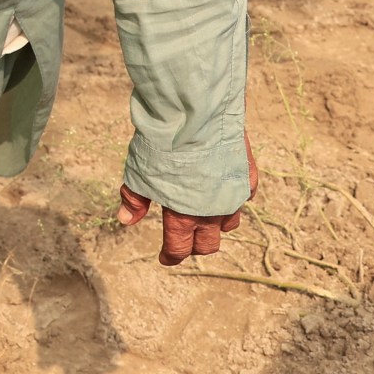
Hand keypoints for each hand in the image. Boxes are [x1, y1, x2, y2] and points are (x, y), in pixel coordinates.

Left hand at [118, 133, 257, 264]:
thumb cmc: (162, 146)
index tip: (165, 258)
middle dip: (194, 246)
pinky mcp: (248, 177)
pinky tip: (222, 190)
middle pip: (208, 244)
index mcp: (184, 216)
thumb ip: (135, 199)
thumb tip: (126, 220)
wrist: (194, 115)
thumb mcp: (139, 173)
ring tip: (203, 215)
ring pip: (229, 224)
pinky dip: (232, 199)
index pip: (179, 248)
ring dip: (216, 224)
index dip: (171, 256)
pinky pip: (243, 198)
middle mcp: (213, 213)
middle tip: (184, 240)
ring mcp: (234, 196)